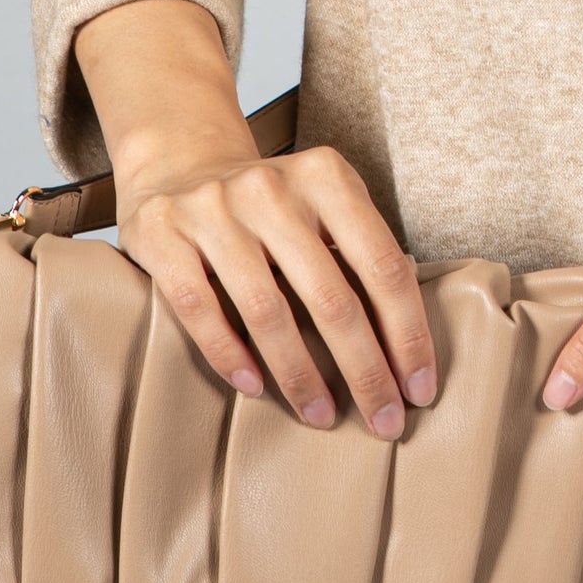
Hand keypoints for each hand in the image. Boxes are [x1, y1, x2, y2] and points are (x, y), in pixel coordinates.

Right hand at [74, 0, 435, 436]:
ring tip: (322, 416)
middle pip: (332, 297)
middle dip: (365, 370)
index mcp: (326, 177)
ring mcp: (212, 208)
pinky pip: (200, 309)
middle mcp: (271, 187)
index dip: (407, 334)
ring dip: (301, 376)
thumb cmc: (271, 204)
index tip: (420, 389)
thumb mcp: (323, 203)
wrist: (179, 160)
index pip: (383, 265)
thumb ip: (359, 252)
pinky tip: (255, 390)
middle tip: (384, 421)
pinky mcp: (162, 234)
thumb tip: (408, 343)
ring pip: (267, 310)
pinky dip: (230, 355)